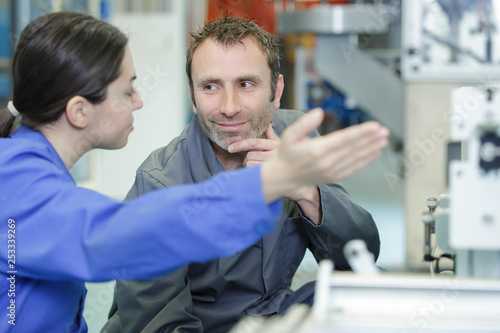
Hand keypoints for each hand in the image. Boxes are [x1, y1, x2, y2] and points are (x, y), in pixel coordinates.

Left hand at [229, 124, 316, 202]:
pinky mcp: (271, 176)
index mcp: (276, 145)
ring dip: (249, 168)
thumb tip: (267, 125)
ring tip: (255, 170)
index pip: (254, 142)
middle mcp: (274, 154)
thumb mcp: (285, 146)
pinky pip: (254, 174)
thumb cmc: (295, 161)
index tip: (230, 148)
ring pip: (250, 165)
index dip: (240, 144)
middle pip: (249, 155)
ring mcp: (273, 166)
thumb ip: (273, 136)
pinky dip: (251, 175)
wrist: (306, 180)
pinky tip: (257, 176)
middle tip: (250, 163)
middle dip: (246, 160)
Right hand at [260, 108, 388, 202]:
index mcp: (316, 150)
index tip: (374, 126)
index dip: (361, 132)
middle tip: (384, 130)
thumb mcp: (290, 134)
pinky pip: (354, 168)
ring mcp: (331, 172)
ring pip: (356, 158)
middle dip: (370, 139)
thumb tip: (319, 112)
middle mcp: (326, 162)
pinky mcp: (334, 177)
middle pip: (353, 148)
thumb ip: (304, 123)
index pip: (343, 139)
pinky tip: (375, 152)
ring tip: (384, 140)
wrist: (283, 177)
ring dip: (371, 148)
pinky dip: (366, 161)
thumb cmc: (287, 153)